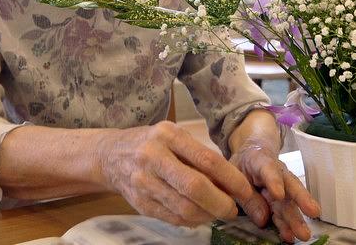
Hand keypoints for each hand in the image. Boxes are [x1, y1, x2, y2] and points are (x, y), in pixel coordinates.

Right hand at [99, 121, 267, 226]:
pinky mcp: (139, 203)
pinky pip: (172, 218)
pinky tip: (199, 215)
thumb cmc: (151, 143)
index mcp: (168, 135)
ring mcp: (144, 182)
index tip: (245, 191)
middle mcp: (153, 157)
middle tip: (233, 209)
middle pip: (195, 187)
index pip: (207, 160)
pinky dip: (191, 220)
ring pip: (184, 208)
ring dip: (208, 215)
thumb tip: (232, 181)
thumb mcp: (174, 136)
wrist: (110, 155)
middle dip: (220, 203)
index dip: (231, 179)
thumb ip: (199, 155)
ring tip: (218, 211)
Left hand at [230, 143, 320, 242]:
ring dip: (296, 218)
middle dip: (299, 200)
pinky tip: (291, 236)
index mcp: (260, 160)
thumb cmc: (243, 163)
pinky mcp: (282, 199)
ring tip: (303, 234)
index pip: (268, 169)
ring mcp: (282, 186)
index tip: (279, 194)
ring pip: (290, 202)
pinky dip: (287, 224)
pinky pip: (284, 211)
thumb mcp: (236, 174)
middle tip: (312, 212)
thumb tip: (262, 219)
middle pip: (289, 185)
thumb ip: (247, 196)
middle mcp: (277, 173)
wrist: (252, 154)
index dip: (274, 181)